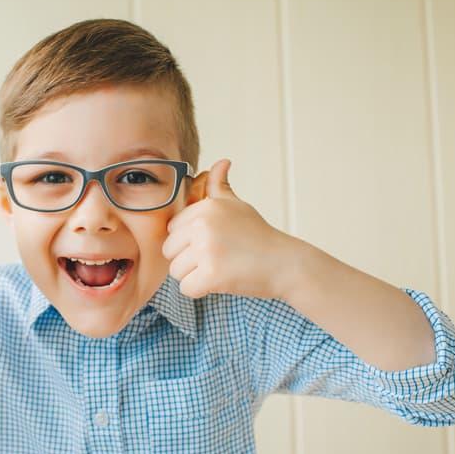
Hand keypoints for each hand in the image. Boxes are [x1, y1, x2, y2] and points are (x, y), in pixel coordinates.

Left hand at [163, 159, 294, 299]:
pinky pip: (187, 289)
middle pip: (169, 251)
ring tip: (221, 269)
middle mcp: (203, 224)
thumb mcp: (238, 206)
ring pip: (176, 272)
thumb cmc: (259, 236)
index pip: (172, 230)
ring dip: (194, 276)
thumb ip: (219, 186)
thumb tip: (221, 162)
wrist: (285, 263)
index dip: (188, 241)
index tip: (212, 243)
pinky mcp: (211, 275)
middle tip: (217, 259)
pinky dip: (201, 291)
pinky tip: (221, 281)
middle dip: (188, 260)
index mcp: (206, 207)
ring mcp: (207, 249)